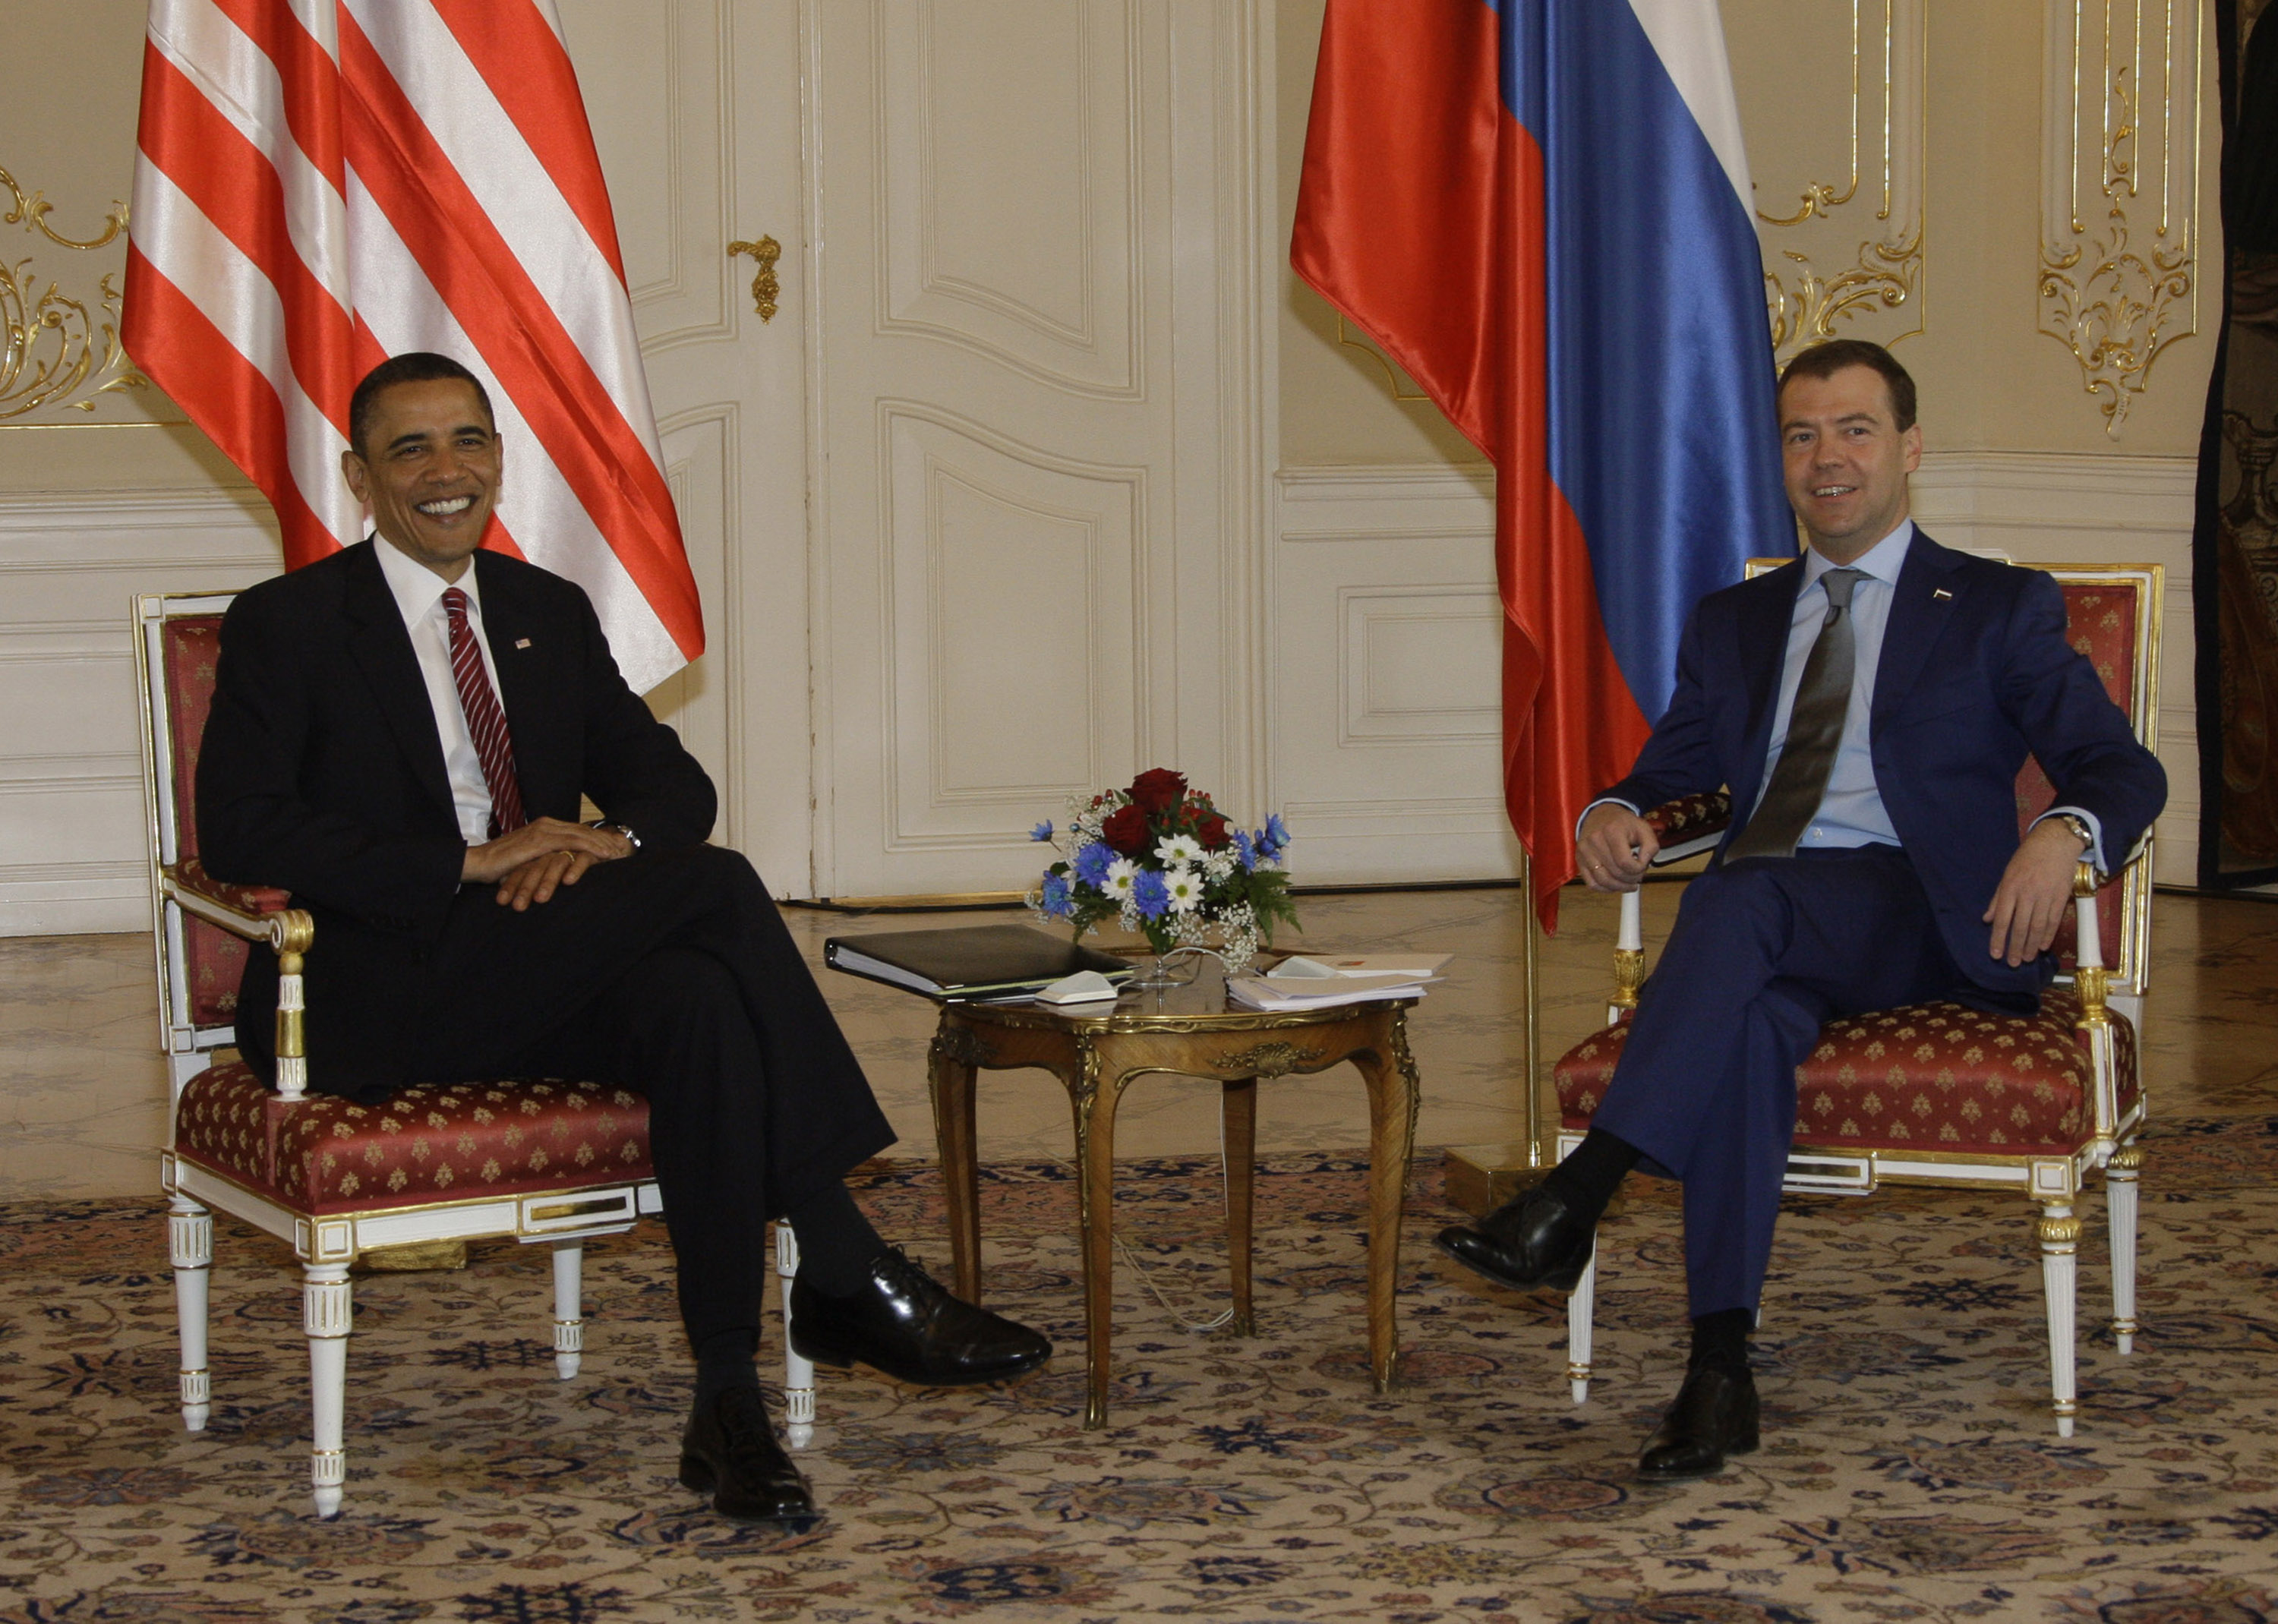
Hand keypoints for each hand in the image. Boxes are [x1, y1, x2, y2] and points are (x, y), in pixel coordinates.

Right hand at [460, 816, 634, 908]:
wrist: (478, 862)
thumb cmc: (499, 866)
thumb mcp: (527, 861)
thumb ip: (543, 860)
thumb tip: (556, 872)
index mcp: (543, 827)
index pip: (575, 830)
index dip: (594, 837)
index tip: (612, 845)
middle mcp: (545, 825)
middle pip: (582, 829)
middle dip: (604, 838)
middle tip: (624, 846)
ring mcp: (543, 831)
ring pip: (582, 834)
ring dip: (603, 842)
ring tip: (620, 852)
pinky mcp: (541, 840)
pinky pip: (573, 842)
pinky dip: (591, 847)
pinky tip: (604, 854)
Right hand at [1577, 804, 1656, 892]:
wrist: (1600, 815)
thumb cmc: (1623, 824)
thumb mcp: (1644, 828)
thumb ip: (1651, 846)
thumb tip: (1644, 864)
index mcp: (1612, 831)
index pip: (1625, 862)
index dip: (1638, 870)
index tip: (1642, 866)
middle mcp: (1594, 840)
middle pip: (1616, 873)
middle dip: (1632, 879)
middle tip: (1638, 876)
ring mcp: (1585, 851)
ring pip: (1603, 881)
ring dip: (1620, 887)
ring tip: (1629, 883)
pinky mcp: (1579, 860)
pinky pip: (1591, 883)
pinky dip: (1605, 889)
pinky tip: (1615, 884)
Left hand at [1982, 818, 2089, 966]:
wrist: (2055, 843)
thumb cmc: (2027, 858)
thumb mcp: (2007, 874)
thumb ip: (1998, 898)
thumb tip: (1988, 919)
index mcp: (2011, 888)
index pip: (2002, 919)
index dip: (1998, 939)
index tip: (1995, 955)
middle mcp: (2027, 894)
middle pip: (2020, 926)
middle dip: (2015, 947)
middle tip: (2012, 963)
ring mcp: (2045, 896)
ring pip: (2037, 927)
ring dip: (2031, 945)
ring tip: (2026, 959)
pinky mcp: (2061, 897)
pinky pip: (2054, 920)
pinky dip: (2048, 935)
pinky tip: (2042, 946)